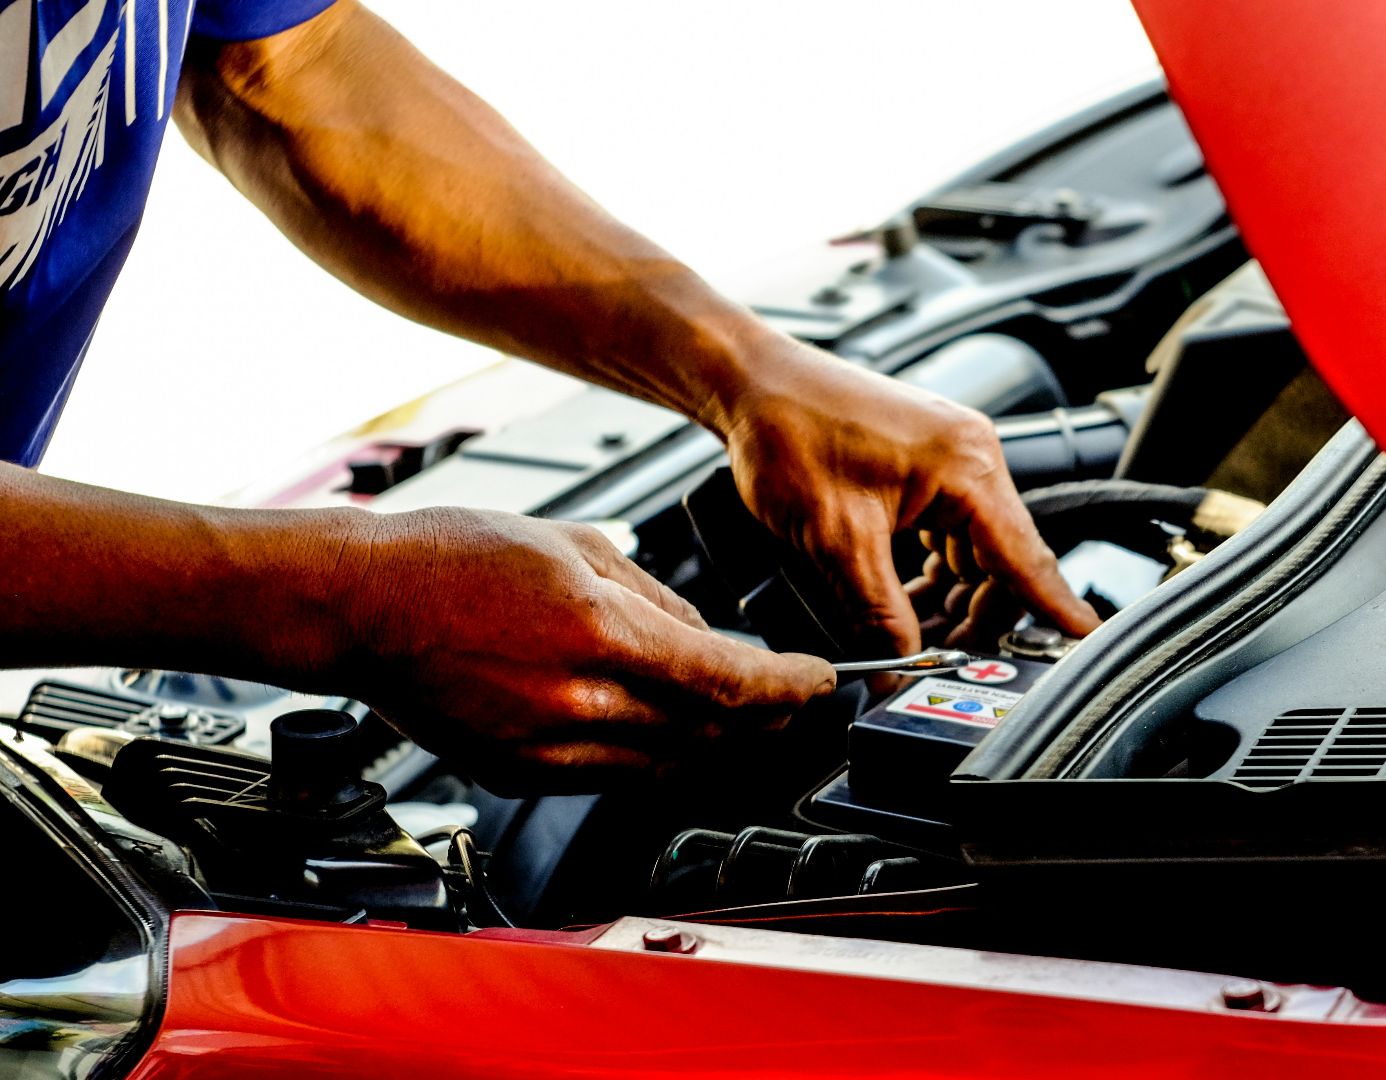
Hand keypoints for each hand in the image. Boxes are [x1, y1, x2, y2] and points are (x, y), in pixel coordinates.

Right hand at [335, 507, 835, 793]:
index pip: (726, 680)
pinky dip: (655, 758)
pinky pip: (612, 778)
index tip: (818, 683)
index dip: (787, 689)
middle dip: (765, 721)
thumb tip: (711, 638)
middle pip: (707, 732)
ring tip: (747, 722)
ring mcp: (543, 748)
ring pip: (667, 764)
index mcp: (597, 630)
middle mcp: (575, 701)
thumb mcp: (577, 544)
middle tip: (796, 704)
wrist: (358, 603)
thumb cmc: (452, 557)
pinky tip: (668, 733)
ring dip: (716, 746)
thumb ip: (656, 597)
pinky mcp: (517, 774)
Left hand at [716, 342, 1099, 654]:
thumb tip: (898, 670)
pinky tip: (899, 599)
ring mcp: (950, 460)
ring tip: (912, 637)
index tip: (1087, 644)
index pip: (1028, 558)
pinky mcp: (925, 466)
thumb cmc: (789, 431)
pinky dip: (930, 573)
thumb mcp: (835, 540)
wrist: (751, 383)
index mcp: (968, 468)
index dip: (1056, 610)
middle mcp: (972, 458)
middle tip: (943, 663)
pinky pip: (948, 534)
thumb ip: (876, 612)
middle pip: (1003, 564)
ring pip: (974, 554)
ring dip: (950, 599)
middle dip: (978, 618)